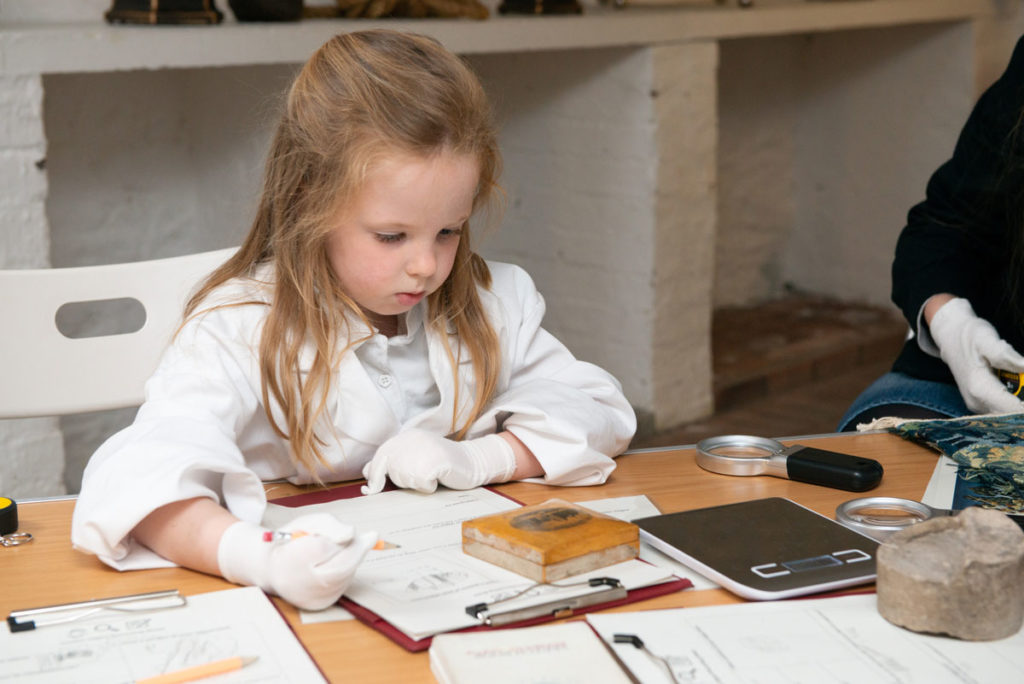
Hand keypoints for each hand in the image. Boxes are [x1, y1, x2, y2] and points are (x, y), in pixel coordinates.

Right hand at [217, 513, 375, 610]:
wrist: (273, 570)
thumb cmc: (292, 542)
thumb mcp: (306, 523)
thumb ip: (329, 525)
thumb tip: (351, 533)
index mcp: (288, 561)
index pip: (322, 548)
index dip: (338, 537)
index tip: (351, 531)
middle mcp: (299, 585)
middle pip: (341, 566)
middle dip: (358, 549)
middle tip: (371, 536)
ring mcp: (311, 598)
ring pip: (346, 575)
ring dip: (353, 559)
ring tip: (344, 549)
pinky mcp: (322, 605)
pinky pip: (343, 585)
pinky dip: (347, 571)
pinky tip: (338, 563)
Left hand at [361, 429, 515, 494]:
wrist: (472, 462)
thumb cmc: (442, 464)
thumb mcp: (414, 458)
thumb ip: (392, 462)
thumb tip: (366, 472)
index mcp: (407, 436)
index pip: (381, 455)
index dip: (376, 474)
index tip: (372, 488)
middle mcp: (413, 439)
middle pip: (390, 469)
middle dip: (400, 480)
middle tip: (420, 478)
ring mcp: (424, 449)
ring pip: (404, 478)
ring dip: (416, 484)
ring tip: (432, 474)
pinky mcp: (435, 461)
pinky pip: (422, 484)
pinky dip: (429, 487)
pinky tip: (439, 479)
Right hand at [929, 297, 1023, 413]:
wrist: (950, 338)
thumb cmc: (969, 337)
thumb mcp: (985, 339)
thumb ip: (1004, 354)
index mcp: (979, 389)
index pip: (1014, 410)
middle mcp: (978, 403)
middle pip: (1013, 415)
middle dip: (1023, 402)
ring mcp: (979, 406)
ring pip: (1009, 415)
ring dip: (1020, 403)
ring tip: (1021, 380)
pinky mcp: (982, 405)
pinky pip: (1004, 411)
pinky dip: (1015, 403)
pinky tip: (1018, 388)